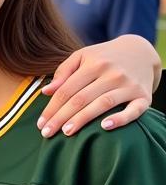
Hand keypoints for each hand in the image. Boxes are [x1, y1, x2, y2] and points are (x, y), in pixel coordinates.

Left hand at [37, 35, 159, 136]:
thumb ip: (63, 72)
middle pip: (81, 98)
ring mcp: (129, 85)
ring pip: (102, 104)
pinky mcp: (144, 96)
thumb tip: (45, 92)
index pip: (67, 89)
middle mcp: (112, 74)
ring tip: (66, 132)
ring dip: (83, 119)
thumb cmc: (104, 57)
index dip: (52, 107)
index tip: (40, 124)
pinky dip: (120, 119)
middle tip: (47, 133)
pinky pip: (134, 110)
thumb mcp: (82, 56)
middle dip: (61, 117)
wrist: (141, 51)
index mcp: (94, 64)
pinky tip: (104, 127)